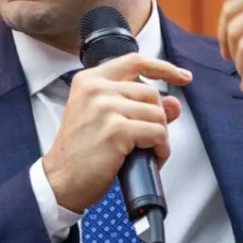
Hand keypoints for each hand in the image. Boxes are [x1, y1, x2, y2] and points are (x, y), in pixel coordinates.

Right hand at [42, 53, 192, 212]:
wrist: (60, 181)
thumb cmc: (80, 152)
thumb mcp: (103, 119)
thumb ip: (136, 106)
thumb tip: (174, 104)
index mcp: (90, 80)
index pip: (135, 61)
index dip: (164, 68)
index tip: (182, 76)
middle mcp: (96, 88)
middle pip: (151, 93)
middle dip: (158, 118)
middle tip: (150, 138)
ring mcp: (106, 108)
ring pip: (157, 114)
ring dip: (160, 136)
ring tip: (148, 151)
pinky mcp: (117, 130)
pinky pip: (157, 133)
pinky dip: (160, 149)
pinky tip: (150, 159)